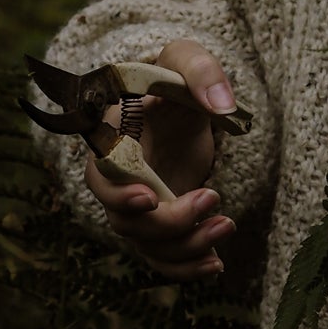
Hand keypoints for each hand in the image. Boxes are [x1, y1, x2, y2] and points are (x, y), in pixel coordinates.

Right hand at [83, 39, 239, 279]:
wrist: (180, 104)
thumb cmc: (175, 77)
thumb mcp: (186, 59)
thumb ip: (201, 71)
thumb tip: (223, 104)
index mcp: (111, 139)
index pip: (101, 177)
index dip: (119, 194)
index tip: (151, 197)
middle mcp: (116, 179)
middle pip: (124, 220)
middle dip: (168, 222)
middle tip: (212, 198)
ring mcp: (135, 206)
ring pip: (146, 245)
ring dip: (185, 247)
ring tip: (226, 226)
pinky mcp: (157, 223)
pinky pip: (162, 258)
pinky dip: (186, 269)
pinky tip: (217, 264)